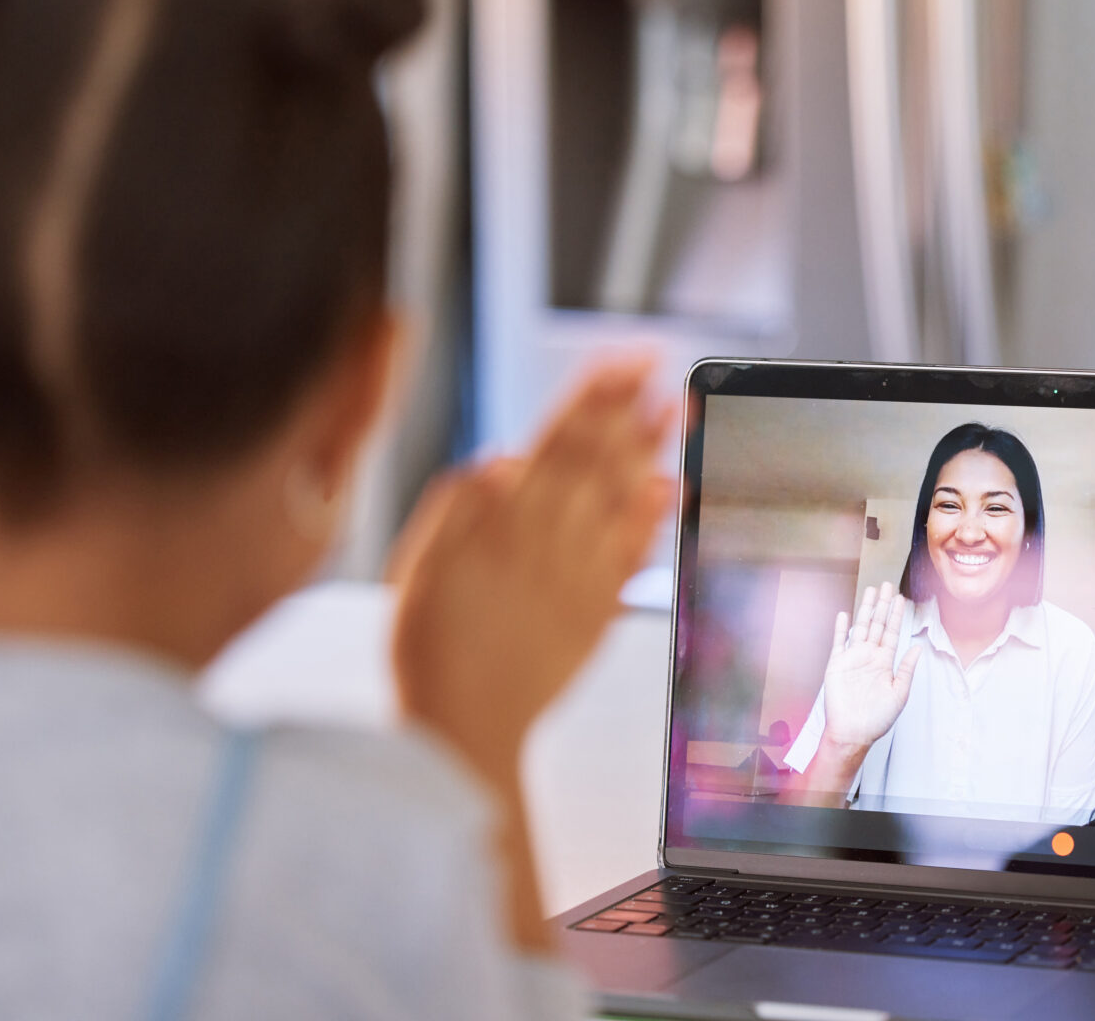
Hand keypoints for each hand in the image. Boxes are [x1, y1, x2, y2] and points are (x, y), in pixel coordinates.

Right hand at [387, 354, 673, 782]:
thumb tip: (498, 459)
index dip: (590, 398)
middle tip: (659, 365)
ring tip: (676, 409)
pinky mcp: (596, 613)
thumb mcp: (418, 571)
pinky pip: (631, 558)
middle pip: (593, 461)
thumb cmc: (430, 652)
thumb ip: (458, 512)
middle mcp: (544, 545)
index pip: (553, 443)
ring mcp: (576, 578)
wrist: (459, 733)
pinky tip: (670, 488)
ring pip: (617, 500)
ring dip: (649, 450)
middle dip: (626, 408)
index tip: (620, 361)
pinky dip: (651, 521)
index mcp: (498, 527)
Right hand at [820, 582, 922, 751]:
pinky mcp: (837, 664)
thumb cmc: (877, 718)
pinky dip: (841, 628)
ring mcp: (853, 658)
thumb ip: (907, 669)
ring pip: (860, 627)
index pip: (892, 633)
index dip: (897, 615)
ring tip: (871, 591)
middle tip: (887, 585)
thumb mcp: (899, 693)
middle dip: (882, 605)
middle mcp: (869, 657)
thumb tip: (917, 647)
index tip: (901, 599)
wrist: (853, 732)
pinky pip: (839, 642)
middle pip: (877, 624)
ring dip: (866, 609)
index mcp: (885, 663)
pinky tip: (845, 614)